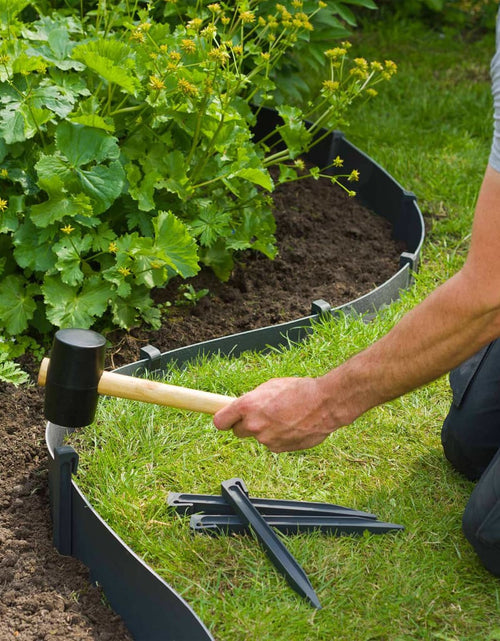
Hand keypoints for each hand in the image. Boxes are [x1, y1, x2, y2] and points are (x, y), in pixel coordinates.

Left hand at [213, 376, 337, 452]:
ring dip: (266, 430)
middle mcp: (253, 425)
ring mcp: (266, 439)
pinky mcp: (279, 449)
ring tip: (285, 416)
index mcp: (247, 406)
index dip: (224, 420)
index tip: (226, 419)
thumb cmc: (299, 390)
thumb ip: (253, 400)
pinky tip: (292, 425)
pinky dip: (279, 437)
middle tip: (261, 415)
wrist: (325, 404)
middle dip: (245, 425)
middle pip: (237, 432)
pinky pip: (273, 443)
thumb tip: (243, 408)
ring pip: (259, 437)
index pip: (220, 422)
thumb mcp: (270, 386)